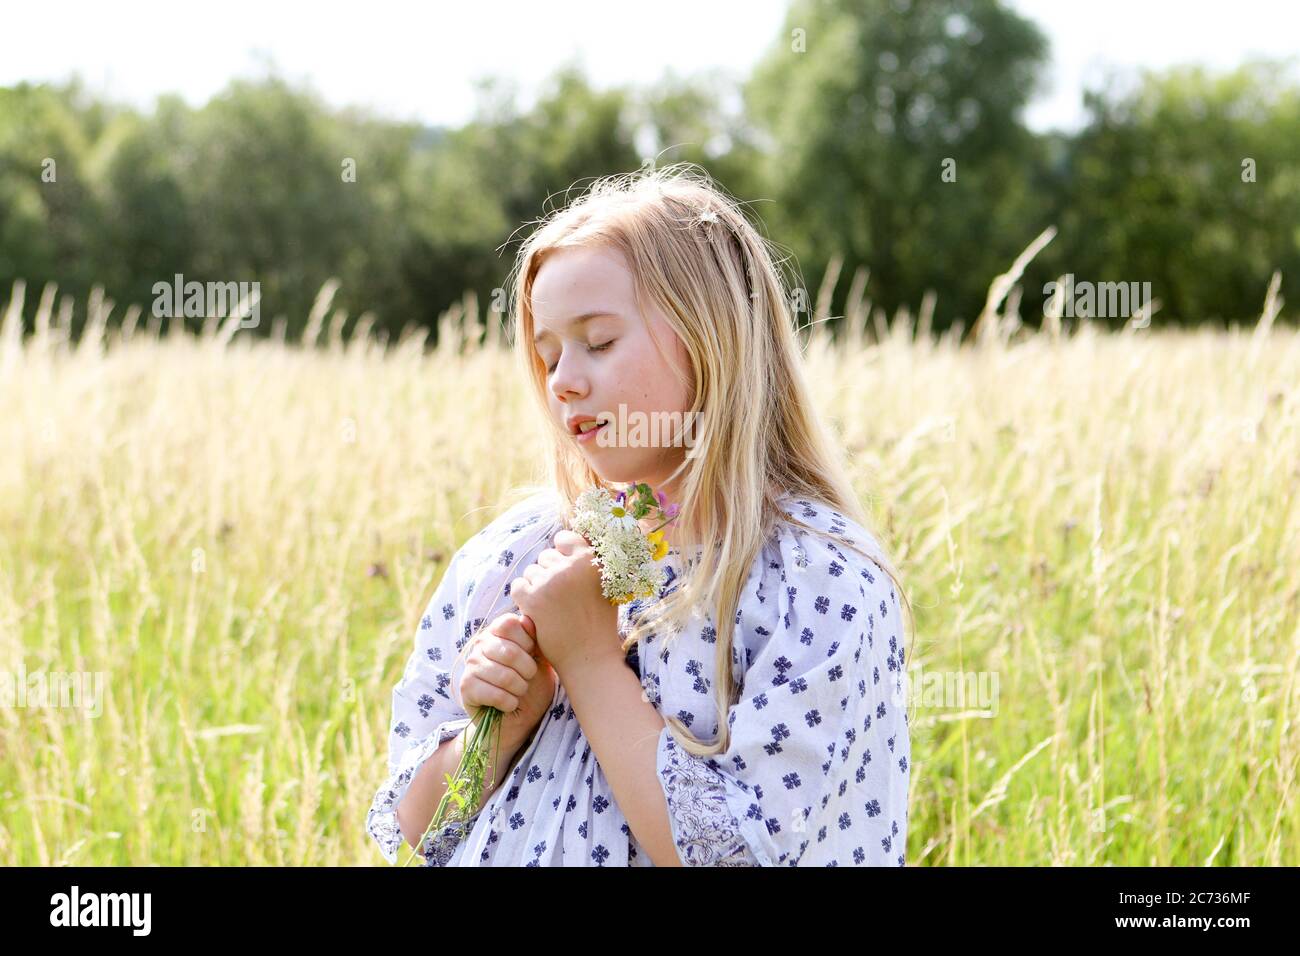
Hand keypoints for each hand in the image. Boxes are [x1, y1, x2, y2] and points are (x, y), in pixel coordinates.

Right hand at [459, 612, 556, 751]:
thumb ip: (537, 639)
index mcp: (498, 631)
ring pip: (505, 676)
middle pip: (510, 652)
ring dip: (520, 689)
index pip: (509, 624)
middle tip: (528, 679)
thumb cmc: (533, 685)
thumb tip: (528, 619)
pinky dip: (510, 703)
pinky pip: (496, 695)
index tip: (532, 655)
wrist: (519, 719)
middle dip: (528, 671)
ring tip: (519, 692)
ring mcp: (471, 665)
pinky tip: (509, 704)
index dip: (528, 642)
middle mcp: (481, 644)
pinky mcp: (466, 687)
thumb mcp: (542, 659)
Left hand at [508, 529, 620, 675]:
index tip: (566, 570)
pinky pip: (518, 585)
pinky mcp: (533, 599)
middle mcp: (570, 568)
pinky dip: (524, 596)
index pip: (564, 538)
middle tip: (560, 595)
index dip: (563, 553)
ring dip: (537, 585)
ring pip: (531, 571)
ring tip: (551, 605)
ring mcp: (550, 583)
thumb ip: (592, 562)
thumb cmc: (599, 623)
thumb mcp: (607, 585)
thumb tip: (578, 538)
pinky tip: (537, 608)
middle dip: (550, 572)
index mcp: (591, 560)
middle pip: (546, 556)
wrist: (589, 657)